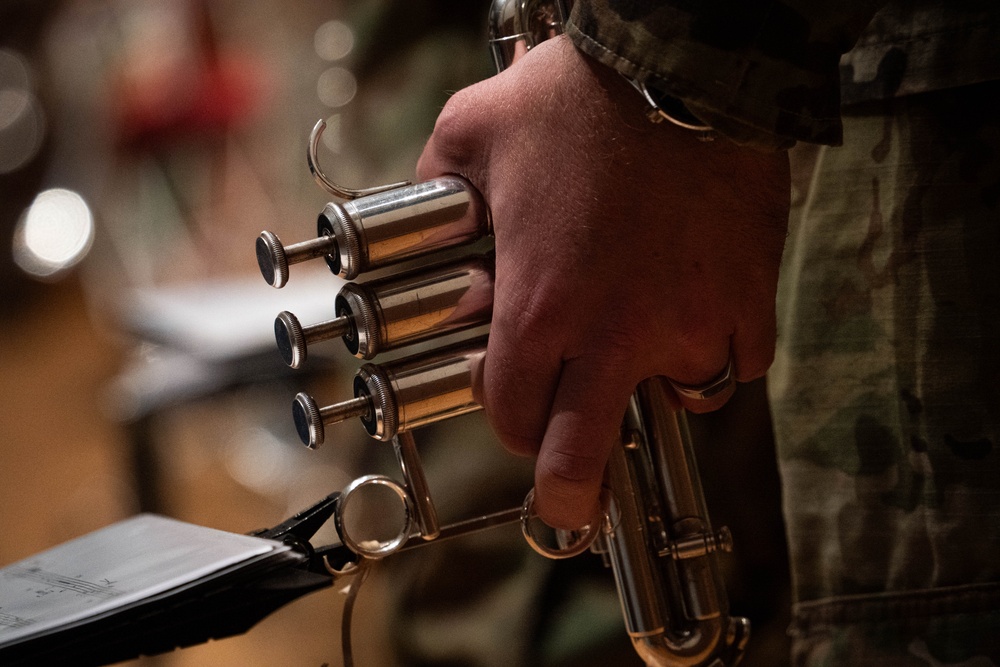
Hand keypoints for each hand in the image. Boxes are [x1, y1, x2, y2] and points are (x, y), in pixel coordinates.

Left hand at [417, 36, 789, 528]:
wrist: (682, 66)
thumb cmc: (576, 100)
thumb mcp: (473, 133)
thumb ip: (432, 186)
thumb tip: (419, 216)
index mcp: (541, 308)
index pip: (513, 414)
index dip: (507, 422)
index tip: (514, 411)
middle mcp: (615, 333)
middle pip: (586, 453)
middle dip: (569, 492)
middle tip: (568, 508)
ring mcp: (689, 324)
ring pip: (673, 399)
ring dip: (650, 385)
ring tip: (639, 342)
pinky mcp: (746, 302)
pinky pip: (733, 359)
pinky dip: (712, 350)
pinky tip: (693, 310)